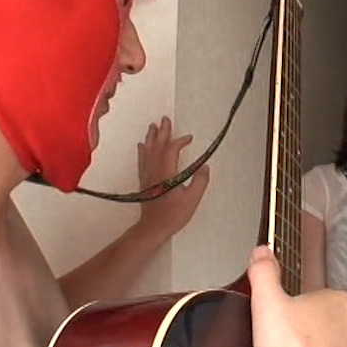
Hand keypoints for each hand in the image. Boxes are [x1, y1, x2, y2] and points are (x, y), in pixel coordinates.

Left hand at [135, 116, 209, 237]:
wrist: (153, 227)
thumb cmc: (173, 214)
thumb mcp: (192, 199)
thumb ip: (199, 181)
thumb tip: (205, 167)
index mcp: (166, 173)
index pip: (171, 150)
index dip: (180, 141)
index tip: (189, 138)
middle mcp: (154, 170)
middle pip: (157, 146)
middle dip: (162, 132)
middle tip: (165, 119)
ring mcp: (147, 175)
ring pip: (147, 151)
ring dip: (151, 137)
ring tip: (153, 126)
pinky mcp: (144, 180)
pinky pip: (141, 160)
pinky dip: (142, 150)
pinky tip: (142, 145)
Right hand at [248, 246, 346, 346]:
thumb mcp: (267, 305)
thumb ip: (264, 274)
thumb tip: (263, 252)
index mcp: (336, 298)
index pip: (314, 297)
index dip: (295, 312)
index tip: (285, 325)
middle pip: (328, 319)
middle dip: (311, 329)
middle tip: (290, 344)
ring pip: (340, 341)